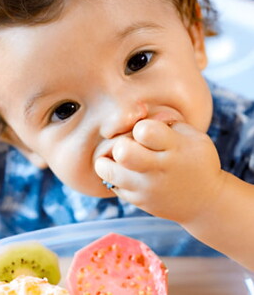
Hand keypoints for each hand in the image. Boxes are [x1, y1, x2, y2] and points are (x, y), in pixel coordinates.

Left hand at [95, 119, 226, 223]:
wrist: (205, 202)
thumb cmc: (195, 160)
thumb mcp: (192, 136)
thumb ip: (166, 122)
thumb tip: (136, 112)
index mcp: (176, 149)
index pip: (144, 131)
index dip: (140, 127)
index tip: (146, 133)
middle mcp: (159, 170)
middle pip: (122, 152)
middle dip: (119, 144)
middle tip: (127, 146)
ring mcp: (147, 189)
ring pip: (108, 171)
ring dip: (109, 160)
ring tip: (121, 159)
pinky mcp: (138, 201)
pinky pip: (112, 185)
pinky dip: (115, 176)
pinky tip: (128, 173)